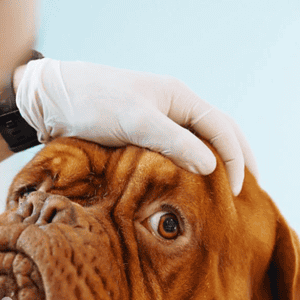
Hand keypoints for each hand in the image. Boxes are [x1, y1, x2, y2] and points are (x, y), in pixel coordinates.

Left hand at [14, 59, 258, 193]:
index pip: (223, 129)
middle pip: (217, 137)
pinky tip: (187, 194)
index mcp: (180, 99)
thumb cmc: (92, 103)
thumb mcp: (135, 121)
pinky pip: (173, 158)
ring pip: (196, 149)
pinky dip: (186, 176)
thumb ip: (173, 142)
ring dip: (212, 171)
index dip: (236, 159)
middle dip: (236, 163)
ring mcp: (156, 125)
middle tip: (248, 195)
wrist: (50, 101)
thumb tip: (211, 166)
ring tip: (223, 200)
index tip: (238, 191)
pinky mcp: (138, 140)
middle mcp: (173, 110)